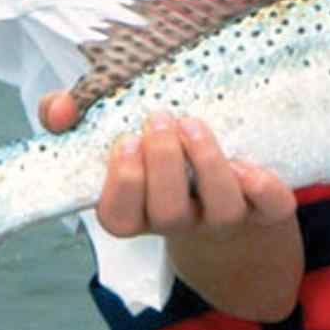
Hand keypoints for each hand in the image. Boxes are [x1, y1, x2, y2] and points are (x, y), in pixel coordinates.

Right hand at [39, 91, 302, 320]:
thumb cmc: (164, 160)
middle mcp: (183, 221)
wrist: (235, 202)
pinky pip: (270, 207)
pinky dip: (260, 185)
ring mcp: (227, 218)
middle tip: (159, 119)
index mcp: (141, 210)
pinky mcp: (268, 210)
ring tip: (193, 123)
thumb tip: (59, 109)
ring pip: (219, 208)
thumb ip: (73, 115)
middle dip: (163, 164)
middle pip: (168, 213)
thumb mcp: (117, 136)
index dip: (121, 185)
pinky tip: (247, 163)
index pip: (119, 218)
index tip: (124, 142)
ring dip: (206, 164)